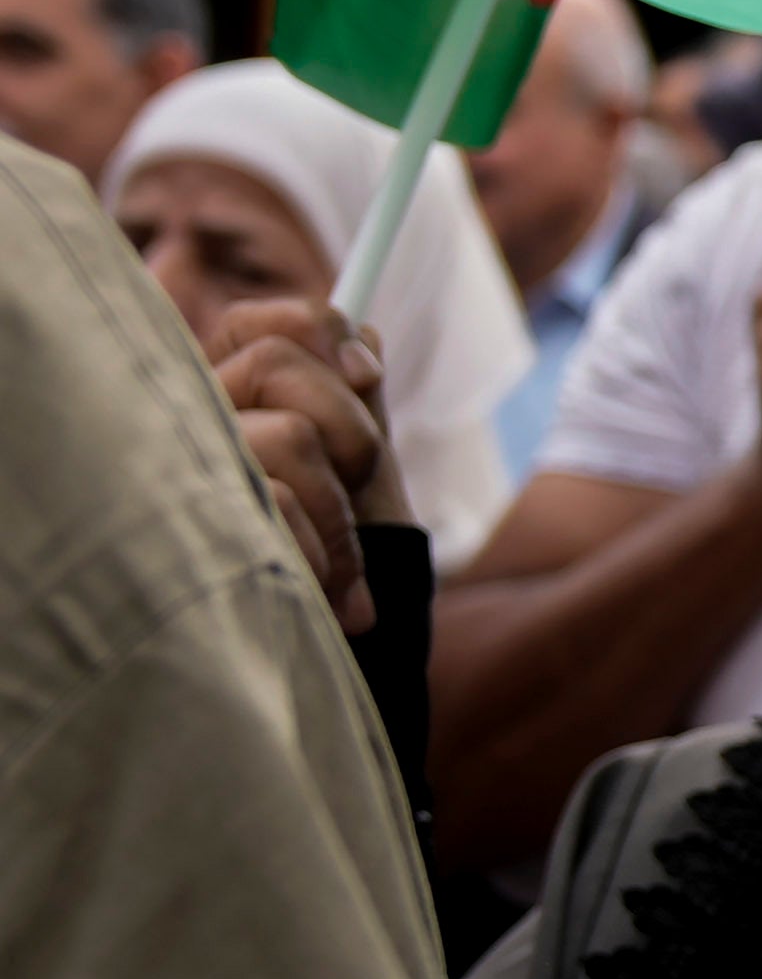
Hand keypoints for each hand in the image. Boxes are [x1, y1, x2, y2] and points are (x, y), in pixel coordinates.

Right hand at [203, 294, 392, 631]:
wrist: (329, 654)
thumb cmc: (333, 559)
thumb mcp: (355, 475)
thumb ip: (352, 402)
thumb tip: (365, 339)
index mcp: (227, 402)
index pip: (260, 323)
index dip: (320, 330)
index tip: (367, 374)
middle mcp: (188, 426)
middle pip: (275, 361)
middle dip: (351, 430)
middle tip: (357, 488)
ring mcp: (177, 475)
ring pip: (287, 435)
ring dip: (339, 510)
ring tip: (342, 568)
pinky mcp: (182, 529)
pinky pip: (275, 500)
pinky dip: (321, 551)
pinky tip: (324, 594)